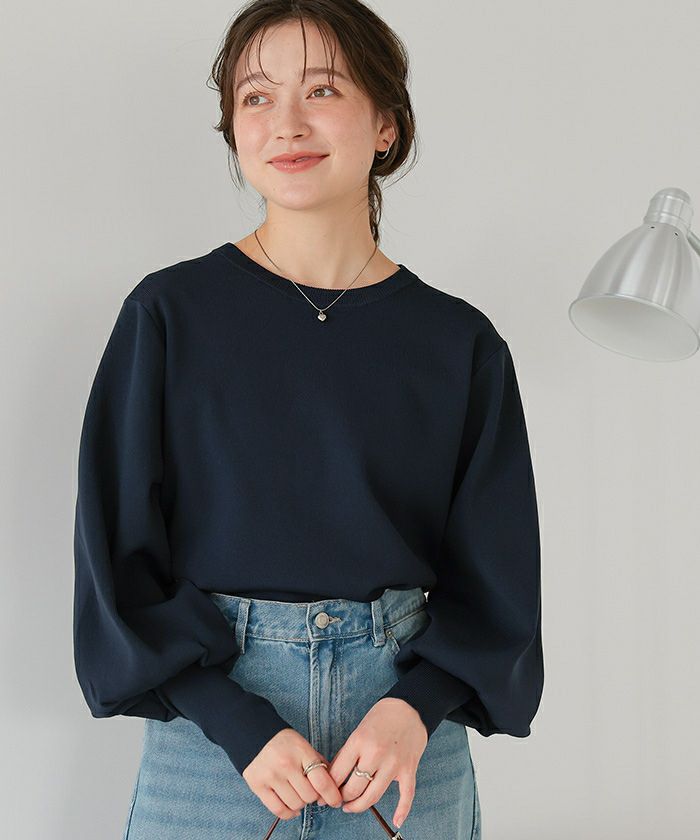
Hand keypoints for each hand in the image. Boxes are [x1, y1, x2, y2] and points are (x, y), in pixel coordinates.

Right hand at [242, 728, 342, 820]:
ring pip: (296, 804)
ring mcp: (271, 776)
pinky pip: (278, 810)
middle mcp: (286, 765)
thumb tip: (331, 783)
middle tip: (311, 791)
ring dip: (301, 803)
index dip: (332, 795)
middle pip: (309, 796)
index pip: (321, 781)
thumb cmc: (283, 741)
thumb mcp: (303, 744)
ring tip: (299, 795)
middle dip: (314, 796)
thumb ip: (317, 762)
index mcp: (301, 752)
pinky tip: (292, 807)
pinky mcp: (258, 786)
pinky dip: (289, 813)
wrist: (253, 733)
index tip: (336, 800)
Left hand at [323, 698, 427, 829]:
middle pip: (353, 788)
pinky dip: (401, 811)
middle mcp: (375, 754)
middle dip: (342, 799)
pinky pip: (406, 795)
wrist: (410, 707)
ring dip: (359, 806)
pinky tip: (395, 821)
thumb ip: (349, 752)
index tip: (323, 795)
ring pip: (373, 796)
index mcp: (359, 741)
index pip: (338, 773)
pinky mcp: (409, 769)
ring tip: (351, 807)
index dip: (328, 788)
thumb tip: (335, 776)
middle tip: (337, 801)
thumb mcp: (359, 730)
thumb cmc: (381, 717)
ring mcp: (393, 763)